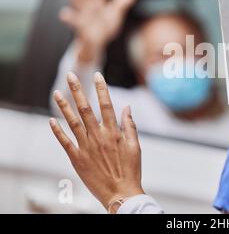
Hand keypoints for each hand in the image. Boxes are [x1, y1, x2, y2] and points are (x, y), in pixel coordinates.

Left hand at [49, 72, 143, 210]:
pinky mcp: (77, 159)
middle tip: (70, 75)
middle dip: (78, 90)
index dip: (101, 89)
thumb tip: (127, 107)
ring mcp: (86, 147)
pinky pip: (65, 142)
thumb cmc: (131, 169)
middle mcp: (99, 137)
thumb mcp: (136, 146)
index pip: (107, 105)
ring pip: (72, 122)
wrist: (121, 193)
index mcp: (114, 132)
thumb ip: (130, 125)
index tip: (97, 75)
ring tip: (56, 92)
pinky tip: (51, 120)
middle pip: (86, 109)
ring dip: (64, 106)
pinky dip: (57, 131)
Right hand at [59, 0, 137, 63]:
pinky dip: (70, 18)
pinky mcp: (81, 29)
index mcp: (96, 0)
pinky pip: (74, 23)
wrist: (95, 42)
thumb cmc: (103, 25)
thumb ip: (121, 3)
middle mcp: (88, 6)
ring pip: (77, 6)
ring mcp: (83, 16)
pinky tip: (64, 14)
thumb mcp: (115, 13)